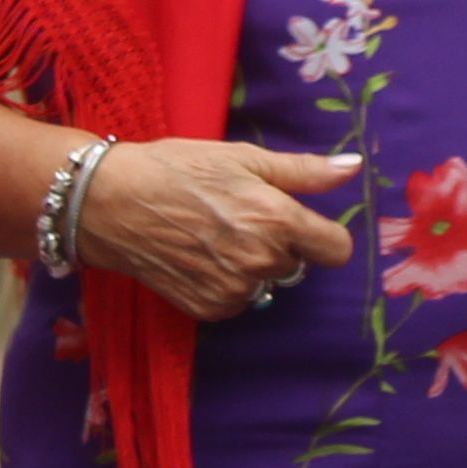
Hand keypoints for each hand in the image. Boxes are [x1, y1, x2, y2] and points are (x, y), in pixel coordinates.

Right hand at [76, 140, 356, 322]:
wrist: (112, 203)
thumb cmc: (178, 170)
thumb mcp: (244, 158)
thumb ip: (305, 171)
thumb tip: (354, 168)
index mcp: (277, 221)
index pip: (336, 249)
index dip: (324, 235)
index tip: (305, 224)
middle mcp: (260, 262)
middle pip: (298, 264)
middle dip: (280, 243)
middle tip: (240, 216)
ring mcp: (234, 291)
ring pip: (266, 283)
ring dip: (252, 265)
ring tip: (214, 234)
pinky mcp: (208, 309)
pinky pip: (238, 300)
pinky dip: (226, 282)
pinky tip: (199, 255)